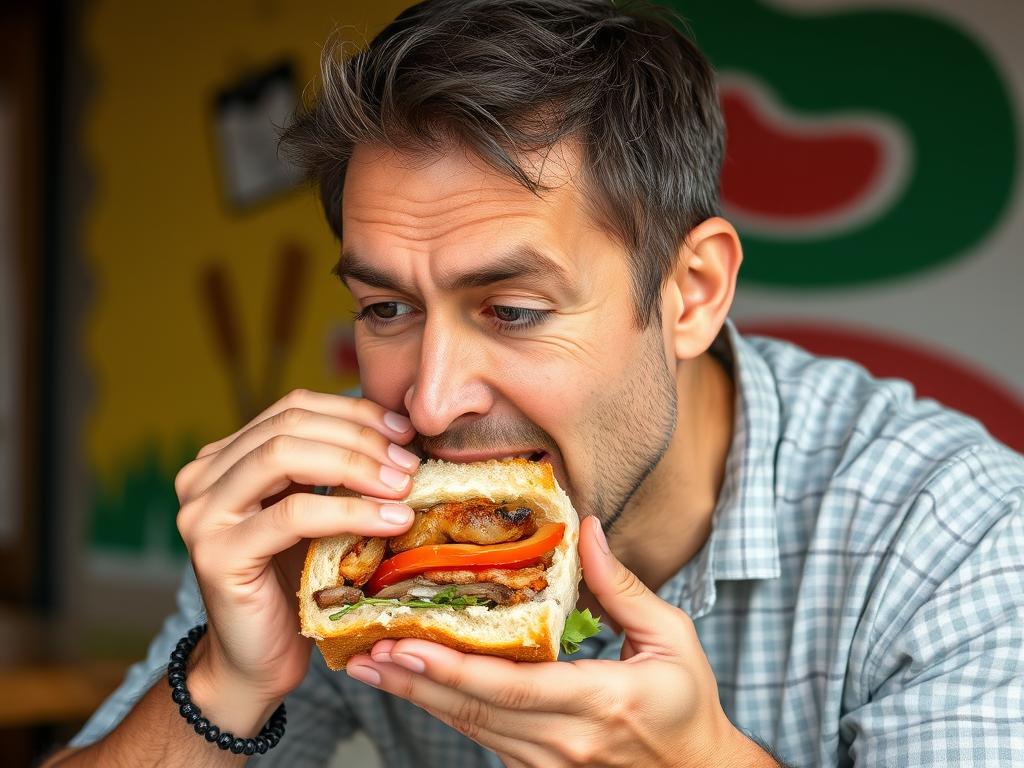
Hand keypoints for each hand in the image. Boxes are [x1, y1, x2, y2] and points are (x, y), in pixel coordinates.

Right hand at [174, 390, 420, 728]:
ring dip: (357, 466)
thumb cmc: (293, 583)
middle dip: (359, 437)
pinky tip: (391, 520)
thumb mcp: (316, 513)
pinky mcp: (217, 553)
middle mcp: (201, 477)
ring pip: (285, 457)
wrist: (255, 660)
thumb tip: (401, 432)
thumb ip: (334, 470)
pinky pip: (293, 514)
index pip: (294, 408)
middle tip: (408, 463)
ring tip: (404, 487)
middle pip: (289, 424)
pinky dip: (350, 511)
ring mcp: (202, 513)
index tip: (404, 431)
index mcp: (224, 457)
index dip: (353, 412)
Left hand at [346, 516, 773, 766]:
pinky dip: (448, 710)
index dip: (454, 670)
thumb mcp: (672, 637)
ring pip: (473, 729)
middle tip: (366, 652)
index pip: (513, 688)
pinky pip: (486, 738)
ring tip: (374, 667)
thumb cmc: (688, 704)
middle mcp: (566, 742)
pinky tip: (418, 686)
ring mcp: (551, 765)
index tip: (406, 647)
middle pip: (477, 711)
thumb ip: (622, 586)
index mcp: (601, 701)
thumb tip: (585, 530)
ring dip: (420, 697)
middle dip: (415, 681)